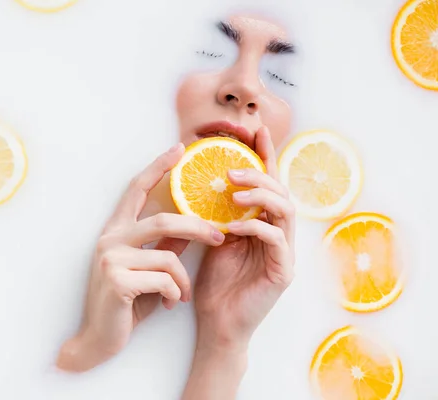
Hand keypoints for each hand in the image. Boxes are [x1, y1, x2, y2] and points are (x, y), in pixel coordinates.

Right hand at [56, 143, 224, 371]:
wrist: (97, 340)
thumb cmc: (125, 303)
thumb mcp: (147, 270)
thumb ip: (164, 246)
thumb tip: (190, 228)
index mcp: (116, 231)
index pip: (137, 190)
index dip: (157, 167)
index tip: (179, 149)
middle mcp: (110, 239)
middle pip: (164, 220)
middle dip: (198, 228)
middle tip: (221, 236)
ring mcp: (111, 259)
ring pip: (168, 256)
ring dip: (183, 279)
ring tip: (182, 294)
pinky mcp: (118, 281)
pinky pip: (164, 279)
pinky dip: (174, 293)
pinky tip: (167, 305)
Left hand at [182, 126, 294, 398]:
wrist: (218, 323)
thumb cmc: (216, 282)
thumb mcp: (215, 238)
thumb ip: (220, 213)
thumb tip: (210, 181)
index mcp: (264, 224)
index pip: (268, 184)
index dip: (265, 157)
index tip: (255, 131)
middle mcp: (279, 235)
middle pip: (282, 191)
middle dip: (260, 172)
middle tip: (233, 167)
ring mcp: (284, 253)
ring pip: (285, 210)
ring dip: (260, 195)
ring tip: (234, 189)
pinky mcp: (283, 272)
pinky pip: (276, 239)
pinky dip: (255, 226)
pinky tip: (233, 225)